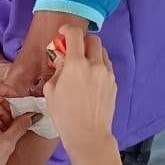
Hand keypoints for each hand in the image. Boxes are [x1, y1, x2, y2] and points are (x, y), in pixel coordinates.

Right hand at [43, 26, 116, 158]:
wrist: (88, 135)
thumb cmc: (65, 115)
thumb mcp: (51, 91)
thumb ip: (57, 69)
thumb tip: (61, 59)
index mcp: (77, 64)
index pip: (75, 35)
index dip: (67, 30)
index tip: (62, 34)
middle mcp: (95, 65)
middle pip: (93, 40)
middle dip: (82, 41)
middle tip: (73, 50)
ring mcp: (107, 74)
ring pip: (102, 52)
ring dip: (92, 52)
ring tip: (82, 64)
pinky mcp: (113, 83)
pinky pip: (106, 66)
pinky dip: (98, 65)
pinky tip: (90, 78)